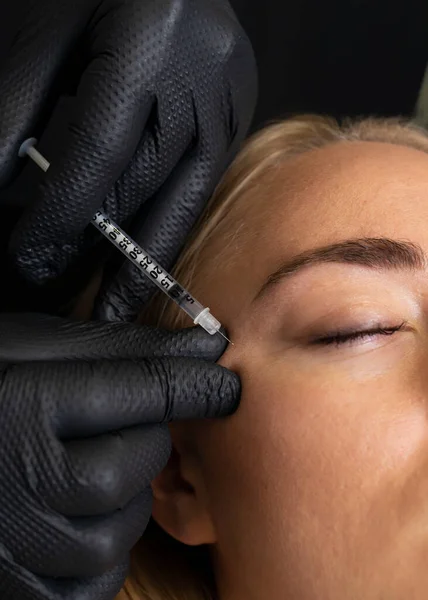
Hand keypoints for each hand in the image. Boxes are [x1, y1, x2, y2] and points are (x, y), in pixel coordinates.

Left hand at [0, 0, 256, 311]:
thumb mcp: (48, 35)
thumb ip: (19, 108)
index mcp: (149, 37)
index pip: (99, 148)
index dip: (64, 212)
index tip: (34, 258)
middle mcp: (202, 73)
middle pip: (146, 181)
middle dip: (105, 248)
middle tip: (79, 304)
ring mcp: (230, 98)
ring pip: (183, 196)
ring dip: (146, 257)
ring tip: (118, 307)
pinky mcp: (239, 115)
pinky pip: (201, 185)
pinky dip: (168, 224)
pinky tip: (146, 256)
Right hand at [0, 313, 238, 599]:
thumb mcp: (35, 349)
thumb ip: (118, 348)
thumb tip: (204, 345)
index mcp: (23, 403)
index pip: (139, 391)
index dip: (193, 385)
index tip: (225, 386)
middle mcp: (16, 478)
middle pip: (133, 468)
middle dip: (143, 445)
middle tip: (117, 431)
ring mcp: (14, 542)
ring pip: (119, 532)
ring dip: (122, 501)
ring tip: (87, 472)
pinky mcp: (18, 586)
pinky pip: (95, 582)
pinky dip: (102, 551)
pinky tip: (77, 516)